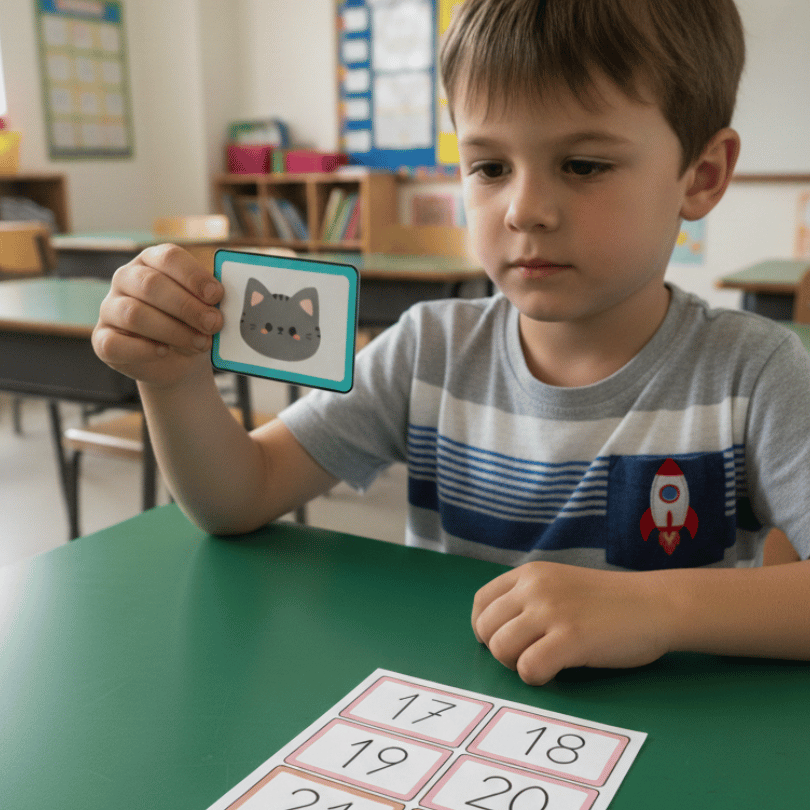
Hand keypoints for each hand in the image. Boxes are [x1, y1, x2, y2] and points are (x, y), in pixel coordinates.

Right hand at [92, 244, 223, 388]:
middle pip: (151, 285)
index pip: (168, 257)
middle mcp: (127, 279)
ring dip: (173, 331)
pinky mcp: (103, 339)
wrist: (179, 360)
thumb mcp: (206, 308)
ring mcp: (110, 308)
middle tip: (213, 324)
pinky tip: (164, 351)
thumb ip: (211, 300)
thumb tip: (222, 300)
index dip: (193, 276)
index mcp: (153, 261)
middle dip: (187, 307)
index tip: (217, 295)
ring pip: (134, 314)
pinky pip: (115, 343)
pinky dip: (143, 349)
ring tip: (200, 343)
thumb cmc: (193, 325)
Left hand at [471, 562, 672, 684]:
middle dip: (501, 650)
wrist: (655, 604)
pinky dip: (536, 678)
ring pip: (500, 649)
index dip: (486, 629)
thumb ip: (529, 598)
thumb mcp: (560, 583)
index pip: (481, 602)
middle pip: (486, 629)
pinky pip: (528, 667)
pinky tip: (555, 672)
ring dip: (516, 665)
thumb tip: (495, 631)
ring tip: (542, 663)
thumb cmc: (609, 601)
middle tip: (529, 656)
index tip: (507, 642)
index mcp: (530, 573)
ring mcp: (551, 610)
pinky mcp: (570, 637)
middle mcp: (535, 587)